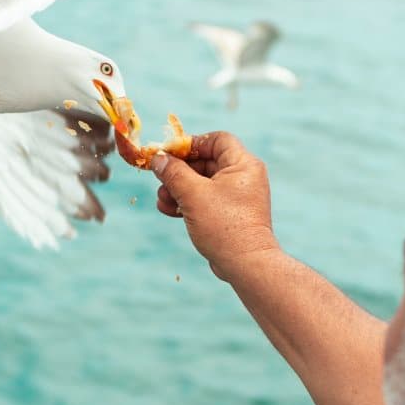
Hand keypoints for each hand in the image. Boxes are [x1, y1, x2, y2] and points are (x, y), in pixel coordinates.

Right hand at [151, 132, 279, 281]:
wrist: (245, 264)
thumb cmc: (224, 225)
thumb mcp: (193, 194)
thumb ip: (174, 172)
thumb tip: (158, 158)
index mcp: (243, 164)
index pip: (216, 140)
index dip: (191, 143)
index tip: (170, 154)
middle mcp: (244, 177)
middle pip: (206, 161)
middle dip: (179, 172)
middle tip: (159, 179)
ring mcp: (238, 196)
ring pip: (203, 183)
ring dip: (179, 189)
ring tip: (162, 199)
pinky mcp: (230, 214)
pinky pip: (206, 199)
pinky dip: (188, 202)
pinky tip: (169, 210)